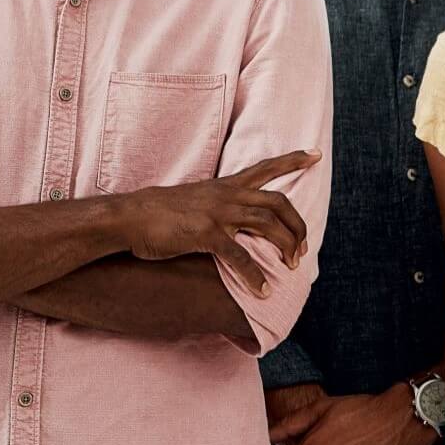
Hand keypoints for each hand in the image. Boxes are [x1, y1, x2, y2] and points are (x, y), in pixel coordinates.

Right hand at [122, 149, 319, 296]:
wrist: (128, 216)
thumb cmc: (159, 213)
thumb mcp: (195, 200)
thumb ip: (218, 206)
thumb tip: (232, 221)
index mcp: (225, 185)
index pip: (266, 167)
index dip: (293, 160)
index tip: (315, 154)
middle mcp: (227, 195)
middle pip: (278, 202)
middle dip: (297, 225)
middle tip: (304, 247)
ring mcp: (217, 212)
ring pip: (267, 224)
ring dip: (286, 246)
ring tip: (292, 266)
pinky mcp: (205, 233)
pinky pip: (239, 255)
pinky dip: (255, 275)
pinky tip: (263, 290)